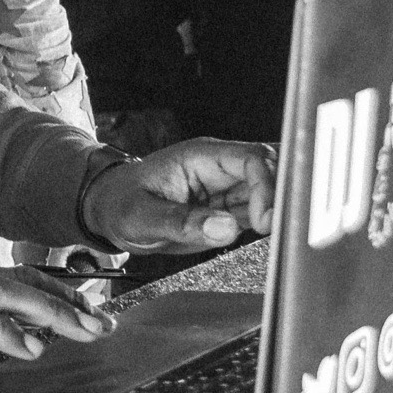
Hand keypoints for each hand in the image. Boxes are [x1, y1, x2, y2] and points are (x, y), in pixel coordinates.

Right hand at [0, 263, 113, 392]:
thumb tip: (22, 334)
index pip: (14, 276)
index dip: (55, 290)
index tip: (88, 309)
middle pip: (18, 282)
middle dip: (66, 302)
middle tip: (100, 323)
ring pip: (6, 294)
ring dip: (51, 313)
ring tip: (83, 331)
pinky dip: (7, 333)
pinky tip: (31, 347)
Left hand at [84, 139, 275, 253]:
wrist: (110, 209)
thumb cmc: (121, 204)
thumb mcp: (141, 216)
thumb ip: (182, 221)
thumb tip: (227, 228)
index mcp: (200, 157)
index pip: (252, 159)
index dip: (267, 188)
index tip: (263, 221)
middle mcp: (220, 166)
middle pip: (272, 167)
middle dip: (282, 195)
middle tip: (278, 228)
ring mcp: (228, 185)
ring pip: (275, 186)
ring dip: (282, 207)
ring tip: (282, 233)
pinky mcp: (231, 206)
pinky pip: (264, 207)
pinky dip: (275, 219)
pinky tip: (275, 235)